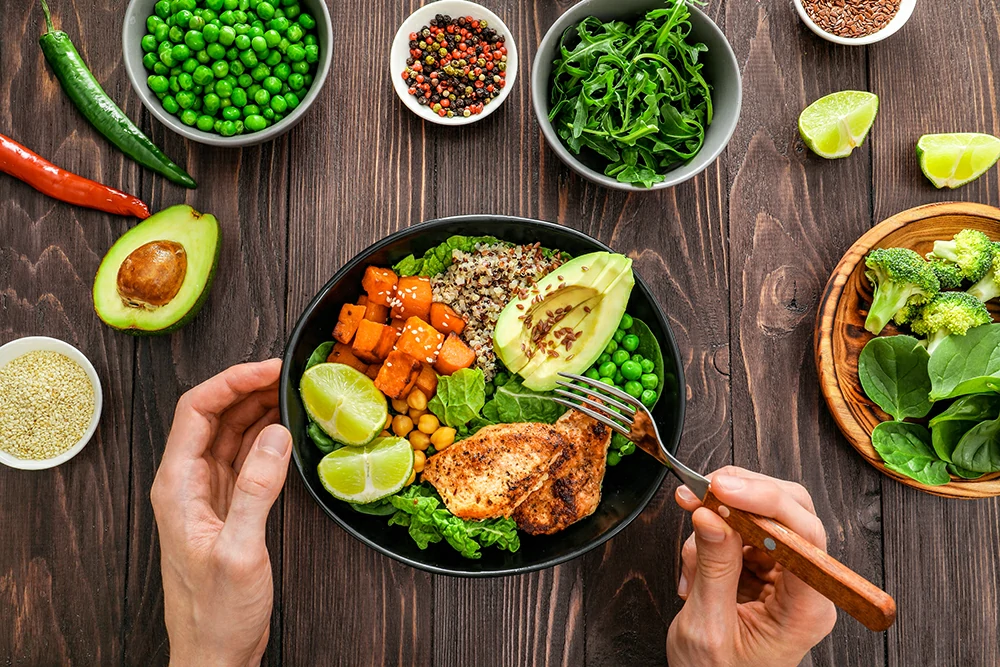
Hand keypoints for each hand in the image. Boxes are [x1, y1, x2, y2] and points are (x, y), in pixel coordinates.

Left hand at [151, 359, 290, 666]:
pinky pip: (244, 458)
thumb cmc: (215, 613)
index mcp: (177, 485)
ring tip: (291, 391)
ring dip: (258, 409)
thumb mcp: (238, 550)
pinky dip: (266, 438)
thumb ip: (256, 490)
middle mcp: (187, 483)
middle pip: (213, 415)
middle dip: (248, 387)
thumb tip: (277, 435)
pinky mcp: (227, 506)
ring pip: (230, 433)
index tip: (267, 369)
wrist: (214, 653)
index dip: (231, 382)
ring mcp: (207, 493)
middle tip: (287, 374)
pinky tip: (286, 430)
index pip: (195, 411)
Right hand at [666, 467, 837, 666]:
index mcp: (806, 609)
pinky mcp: (765, 567)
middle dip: (744, 496)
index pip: (804, 536)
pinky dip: (712, 534)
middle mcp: (805, 585)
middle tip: (702, 491)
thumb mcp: (707, 628)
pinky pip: (741, 529)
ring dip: (719, 520)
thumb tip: (710, 514)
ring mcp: (785, 574)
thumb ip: (713, 568)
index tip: (723, 490)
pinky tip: (696, 565)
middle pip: (791, 512)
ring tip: (693, 561)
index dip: (766, 502)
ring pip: (762, 513)